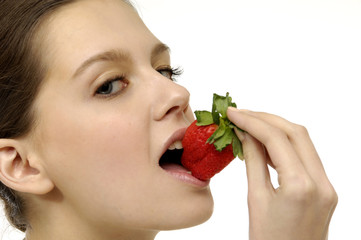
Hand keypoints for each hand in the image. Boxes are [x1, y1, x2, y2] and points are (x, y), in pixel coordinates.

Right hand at [227, 107, 337, 239]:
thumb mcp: (255, 199)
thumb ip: (253, 161)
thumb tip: (245, 133)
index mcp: (301, 186)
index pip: (276, 139)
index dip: (252, 120)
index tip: (233, 113)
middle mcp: (321, 182)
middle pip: (295, 133)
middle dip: (266, 118)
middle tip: (241, 114)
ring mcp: (327, 186)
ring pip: (303, 142)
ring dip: (276, 129)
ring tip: (249, 125)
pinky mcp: (326, 189)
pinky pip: (306, 157)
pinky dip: (285, 145)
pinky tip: (265, 143)